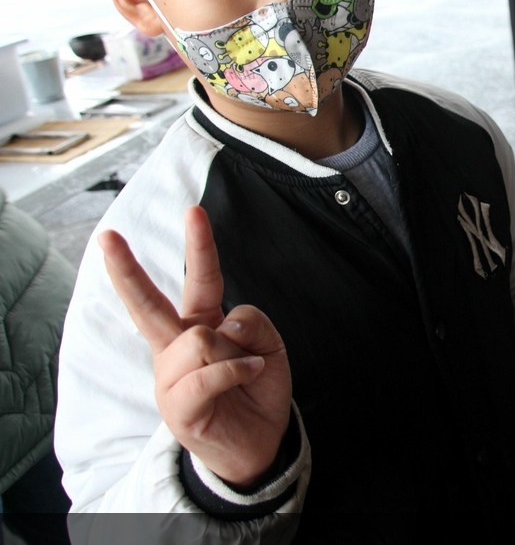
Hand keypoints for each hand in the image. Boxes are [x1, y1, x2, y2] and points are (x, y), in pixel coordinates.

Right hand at [98, 206, 291, 486]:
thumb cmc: (257, 388)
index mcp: (198, 325)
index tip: (193, 211)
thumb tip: (223, 324)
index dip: (198, 246)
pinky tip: (250, 373)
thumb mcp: (268, 345)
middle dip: (126, 269)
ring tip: (246, 369)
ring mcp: (171, 377)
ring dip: (234, 352)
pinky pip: (208, 373)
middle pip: (147, 304)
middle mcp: (177, 347)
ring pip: (198, 340)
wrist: (260, 441)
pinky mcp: (178, 407)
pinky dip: (236, 370)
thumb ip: (251, 323)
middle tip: (107, 236)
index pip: (198, 279)